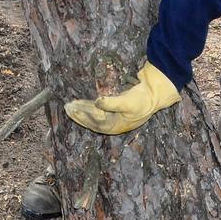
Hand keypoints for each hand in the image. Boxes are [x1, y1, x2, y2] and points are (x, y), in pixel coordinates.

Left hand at [64, 62, 180, 134]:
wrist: (153, 93)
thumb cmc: (142, 99)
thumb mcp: (127, 102)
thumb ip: (111, 103)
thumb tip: (97, 102)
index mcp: (117, 126)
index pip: (96, 124)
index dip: (84, 118)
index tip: (74, 110)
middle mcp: (113, 123)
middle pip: (92, 121)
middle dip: (79, 115)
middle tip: (67, 108)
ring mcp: (113, 116)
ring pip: (93, 115)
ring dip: (82, 110)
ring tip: (69, 105)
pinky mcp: (113, 108)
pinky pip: (97, 109)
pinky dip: (88, 106)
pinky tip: (80, 102)